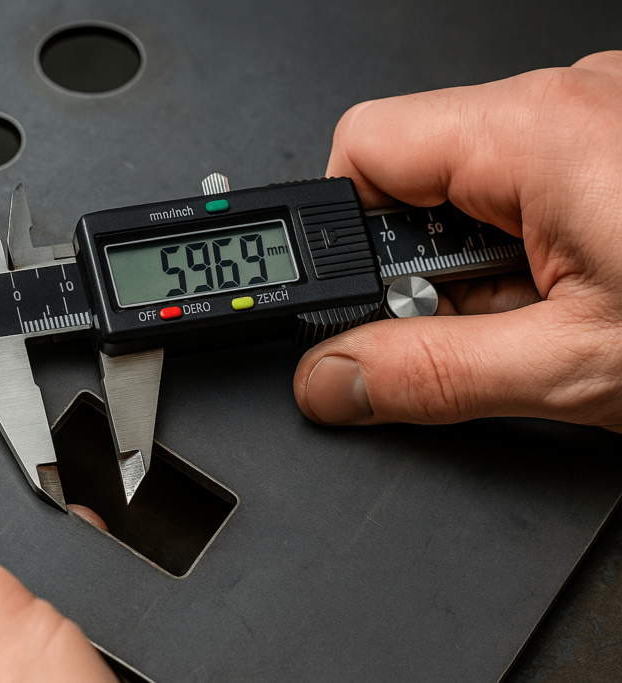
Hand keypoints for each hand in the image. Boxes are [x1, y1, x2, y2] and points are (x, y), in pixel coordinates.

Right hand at [294, 51, 621, 432]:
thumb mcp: (573, 366)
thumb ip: (432, 376)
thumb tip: (331, 378)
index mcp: (537, 128)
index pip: (362, 146)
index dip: (340, 236)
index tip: (357, 304)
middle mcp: (566, 100)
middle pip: (413, 173)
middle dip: (421, 266)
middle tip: (476, 326)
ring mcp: (599, 114)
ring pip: (473, 186)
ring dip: (481, 264)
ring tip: (545, 317)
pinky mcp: (618, 143)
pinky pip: (531, 184)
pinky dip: (530, 248)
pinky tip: (575, 294)